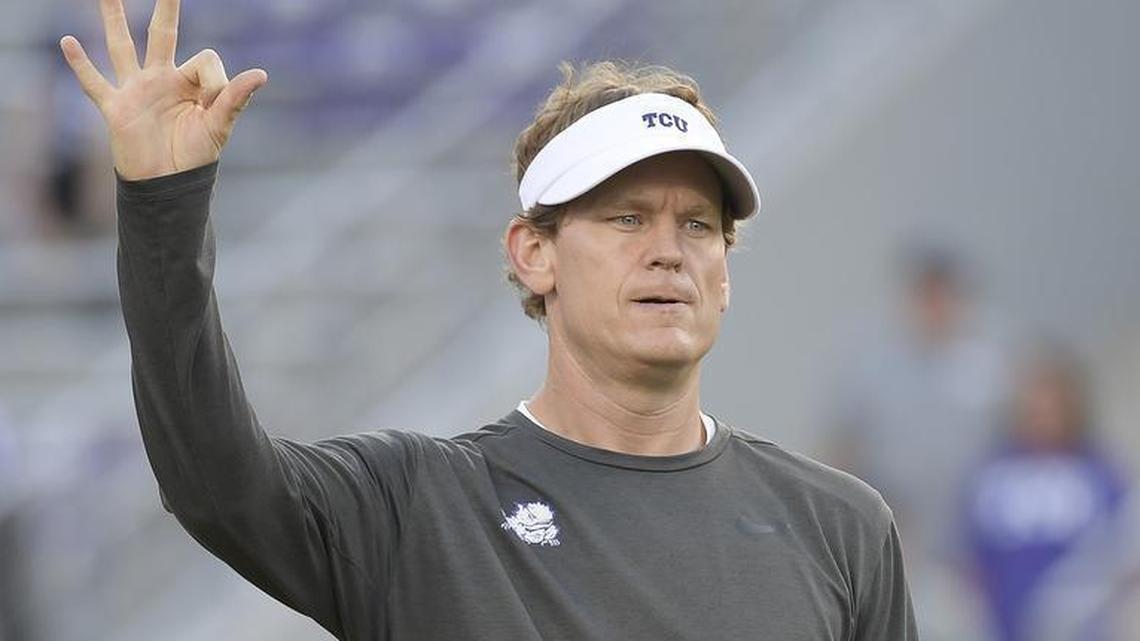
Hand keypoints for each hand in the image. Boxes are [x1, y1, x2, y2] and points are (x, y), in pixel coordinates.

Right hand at [59, 0, 267, 180]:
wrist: (168, 186)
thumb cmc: (196, 157)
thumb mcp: (219, 126)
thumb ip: (235, 98)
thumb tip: (261, 74)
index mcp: (190, 83)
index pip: (204, 60)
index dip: (214, 78)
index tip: (213, 103)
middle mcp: (162, 79)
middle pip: (162, 34)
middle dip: (166, 8)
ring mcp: (136, 90)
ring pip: (122, 46)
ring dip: (114, 19)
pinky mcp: (115, 108)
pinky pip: (95, 83)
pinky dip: (80, 65)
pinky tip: (67, 41)